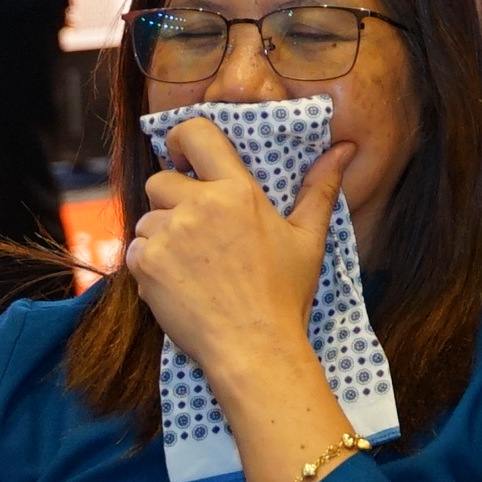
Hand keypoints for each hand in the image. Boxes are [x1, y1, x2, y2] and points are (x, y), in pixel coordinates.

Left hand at [119, 117, 346, 397]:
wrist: (254, 347)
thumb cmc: (284, 293)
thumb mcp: (309, 238)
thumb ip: (320, 188)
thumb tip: (345, 149)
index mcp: (238, 192)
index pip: (195, 134)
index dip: (181, 139)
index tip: (185, 157)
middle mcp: (199, 206)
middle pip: (160, 180)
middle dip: (171, 199)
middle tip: (197, 231)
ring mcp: (168, 235)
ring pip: (147, 219)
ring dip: (161, 236)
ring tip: (193, 265)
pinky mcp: (146, 264)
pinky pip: (136, 250)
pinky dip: (150, 264)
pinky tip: (178, 283)